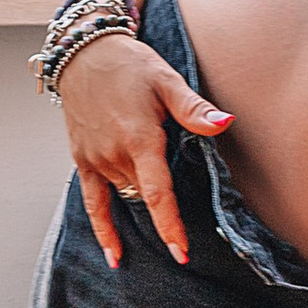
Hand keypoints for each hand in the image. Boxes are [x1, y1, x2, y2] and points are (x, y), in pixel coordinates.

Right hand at [57, 31, 233, 271]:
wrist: (83, 52)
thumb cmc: (129, 64)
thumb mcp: (166, 80)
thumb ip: (194, 109)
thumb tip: (225, 123)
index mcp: (139, 138)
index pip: (156, 192)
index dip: (169, 224)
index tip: (180, 251)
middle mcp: (114, 154)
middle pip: (145, 196)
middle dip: (165, 212)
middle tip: (189, 232)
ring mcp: (95, 159)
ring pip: (126, 196)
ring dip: (142, 208)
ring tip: (164, 233)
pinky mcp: (82, 160)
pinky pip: (92, 202)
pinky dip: (103, 229)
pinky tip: (115, 255)